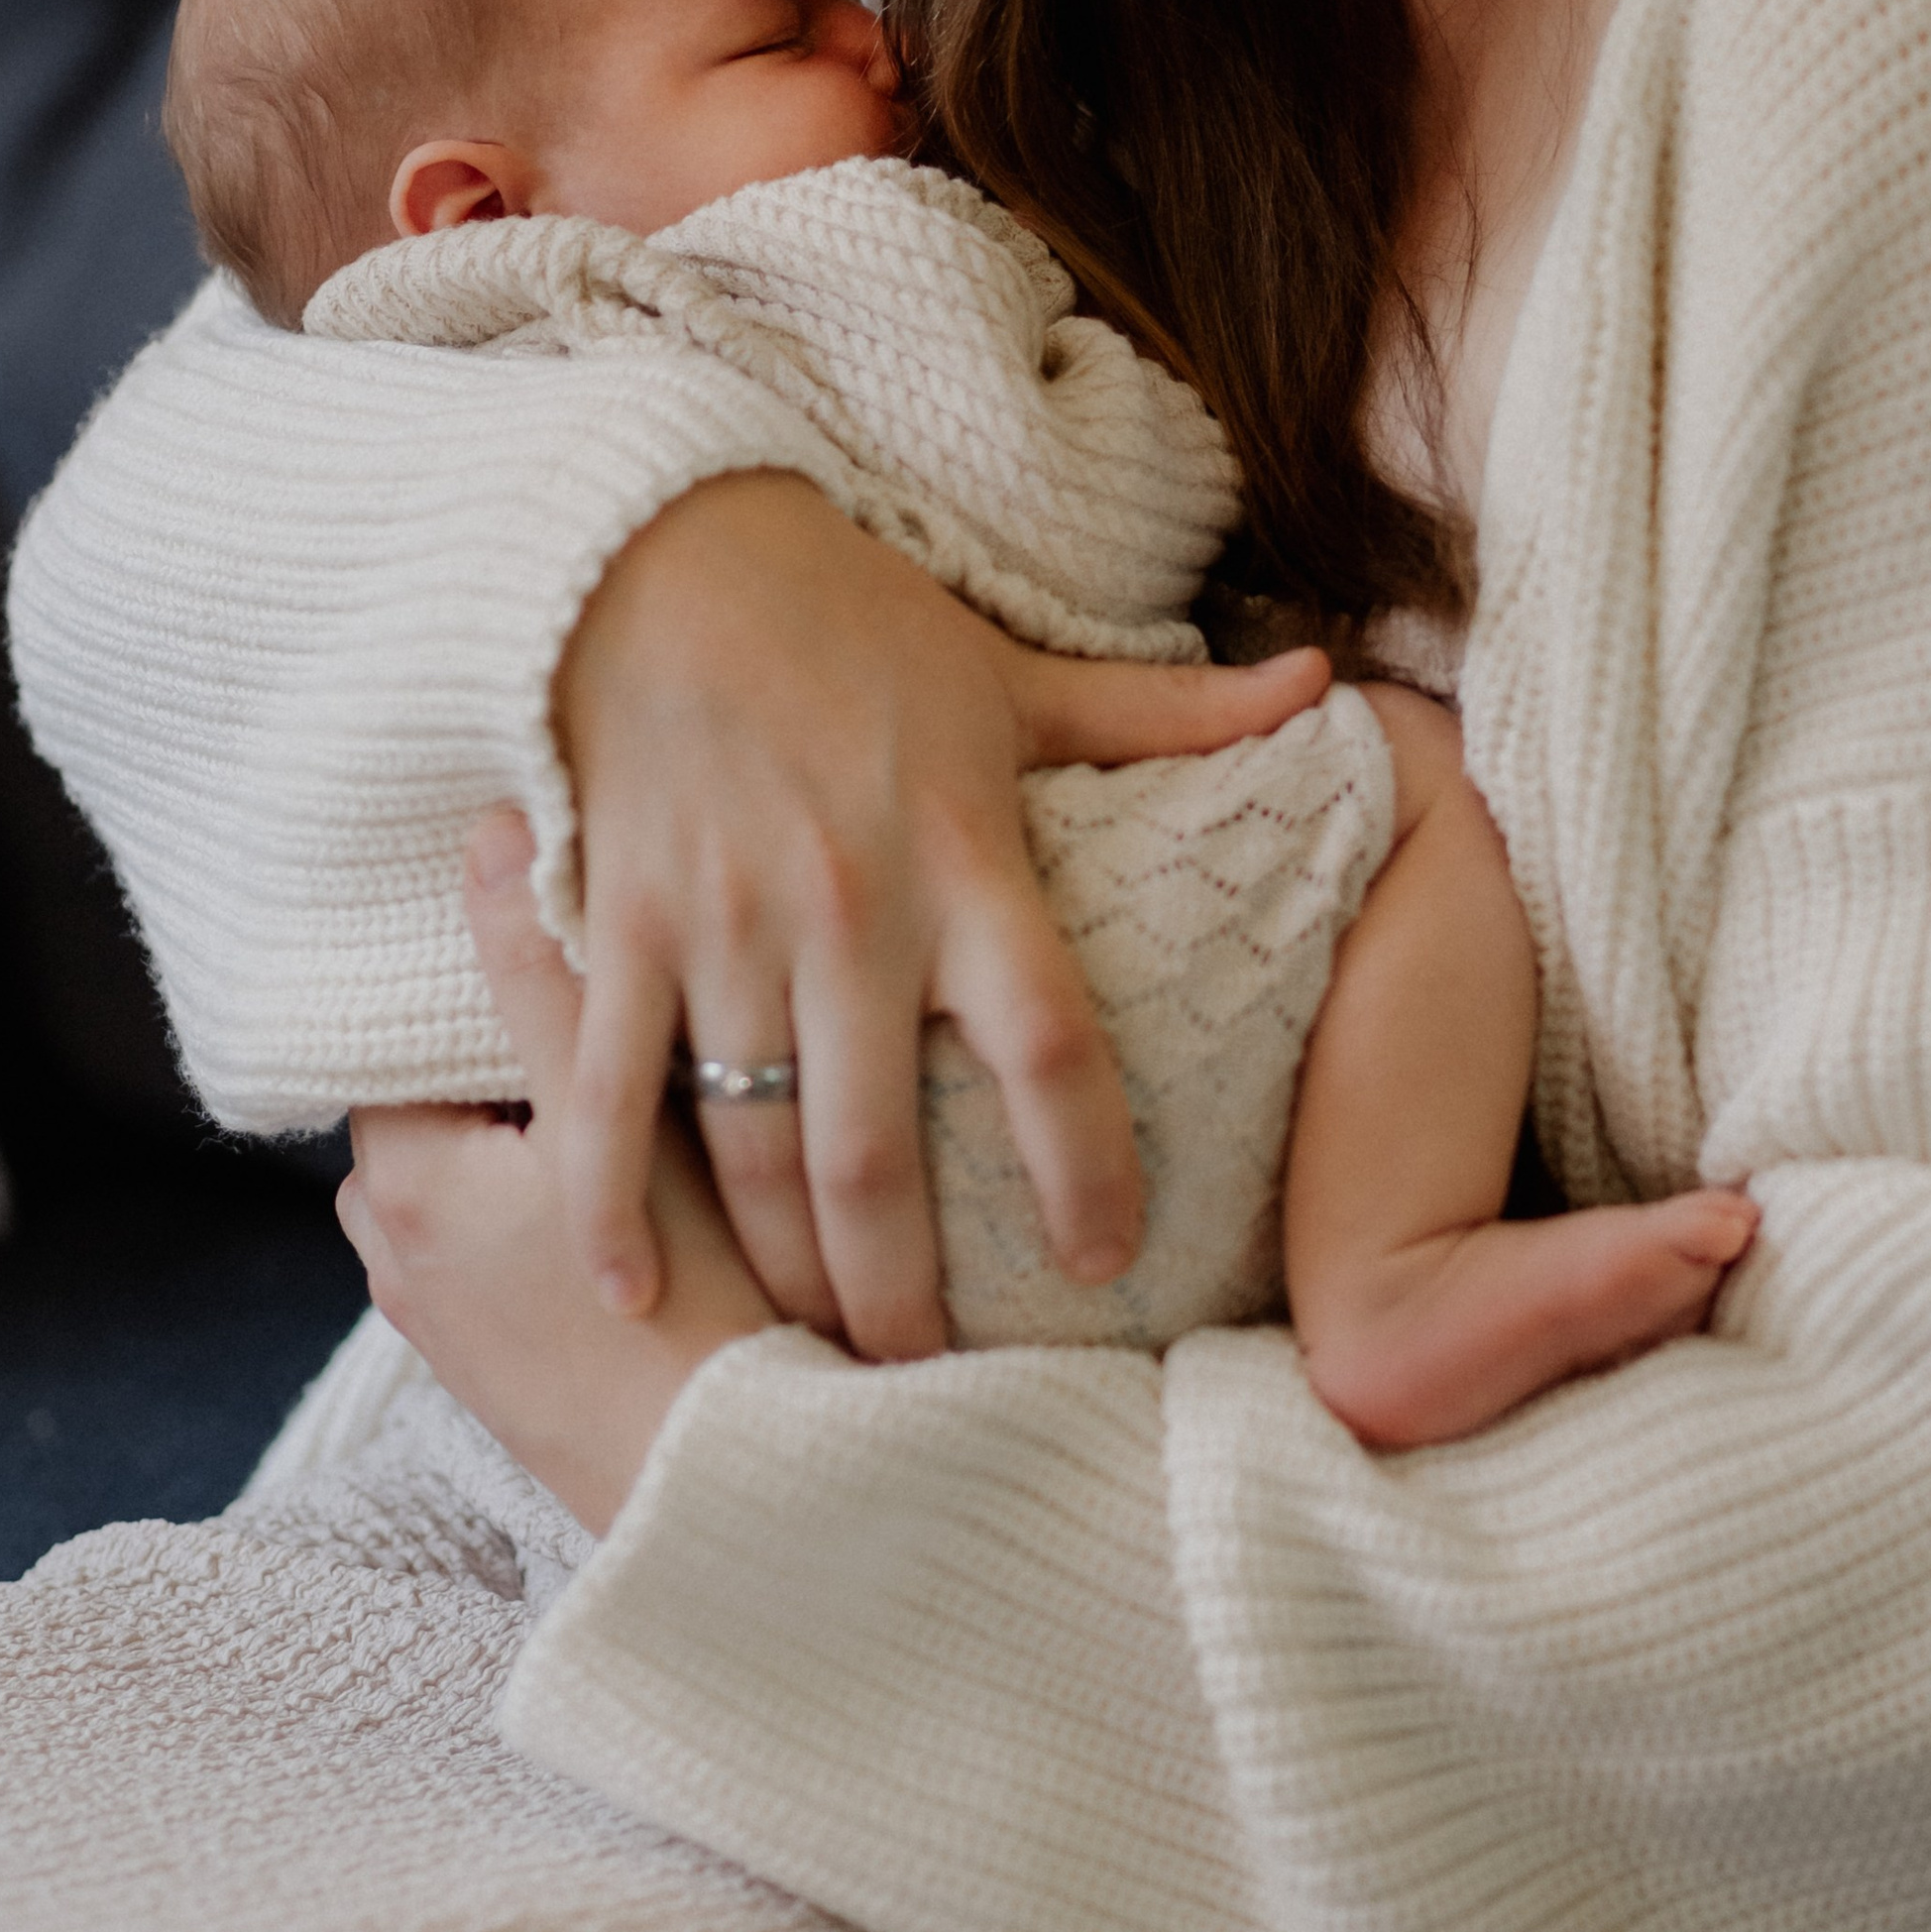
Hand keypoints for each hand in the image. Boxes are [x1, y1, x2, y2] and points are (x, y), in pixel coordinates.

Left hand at [338, 812, 776, 1537]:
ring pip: (488, 1166)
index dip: (489, 962)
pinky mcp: (505, 1367)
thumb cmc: (685, 1307)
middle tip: (629, 989)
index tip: (574, 917)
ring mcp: (445, 1322)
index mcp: (394, 1181)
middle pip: (449, 1090)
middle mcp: (389, 1256)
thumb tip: (486, 835)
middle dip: (523, 1044)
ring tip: (651, 1081)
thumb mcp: (615, 1115)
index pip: (410, 1021)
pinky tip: (654, 1183)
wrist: (740, 1507)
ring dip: (551, 1124)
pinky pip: (514, 1238)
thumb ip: (546, 975)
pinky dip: (564, 1200)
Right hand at [551, 472, 1329, 1360]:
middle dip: (903, 1290)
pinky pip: (607, 1087)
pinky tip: (632, 1293)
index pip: (1048, 1041)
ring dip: (781, 1273)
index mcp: (963, 852)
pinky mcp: (617, 921)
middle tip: (932, 1386)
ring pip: (752, 1144)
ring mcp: (721, 921)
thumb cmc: (853, 620)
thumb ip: (1168, 715)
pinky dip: (608, 1200)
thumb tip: (1322, 687)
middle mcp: (846, 903)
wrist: (659, 545)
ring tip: (821, 1360)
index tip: (1109, 1262)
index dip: (1085, 1165)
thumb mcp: (1019, 671)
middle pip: (878, 1148)